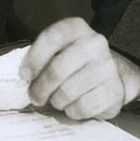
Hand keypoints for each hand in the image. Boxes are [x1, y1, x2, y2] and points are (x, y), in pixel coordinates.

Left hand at [18, 18, 139, 119]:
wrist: (112, 74)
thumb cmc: (74, 62)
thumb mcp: (58, 50)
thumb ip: (41, 57)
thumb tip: (26, 76)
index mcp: (77, 28)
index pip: (51, 38)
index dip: (33, 59)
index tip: (24, 75)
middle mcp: (95, 43)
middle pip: (57, 69)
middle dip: (40, 88)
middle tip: (35, 97)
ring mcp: (108, 67)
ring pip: (68, 92)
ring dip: (56, 101)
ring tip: (57, 100)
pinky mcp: (115, 91)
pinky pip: (83, 107)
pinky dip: (72, 111)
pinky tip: (73, 106)